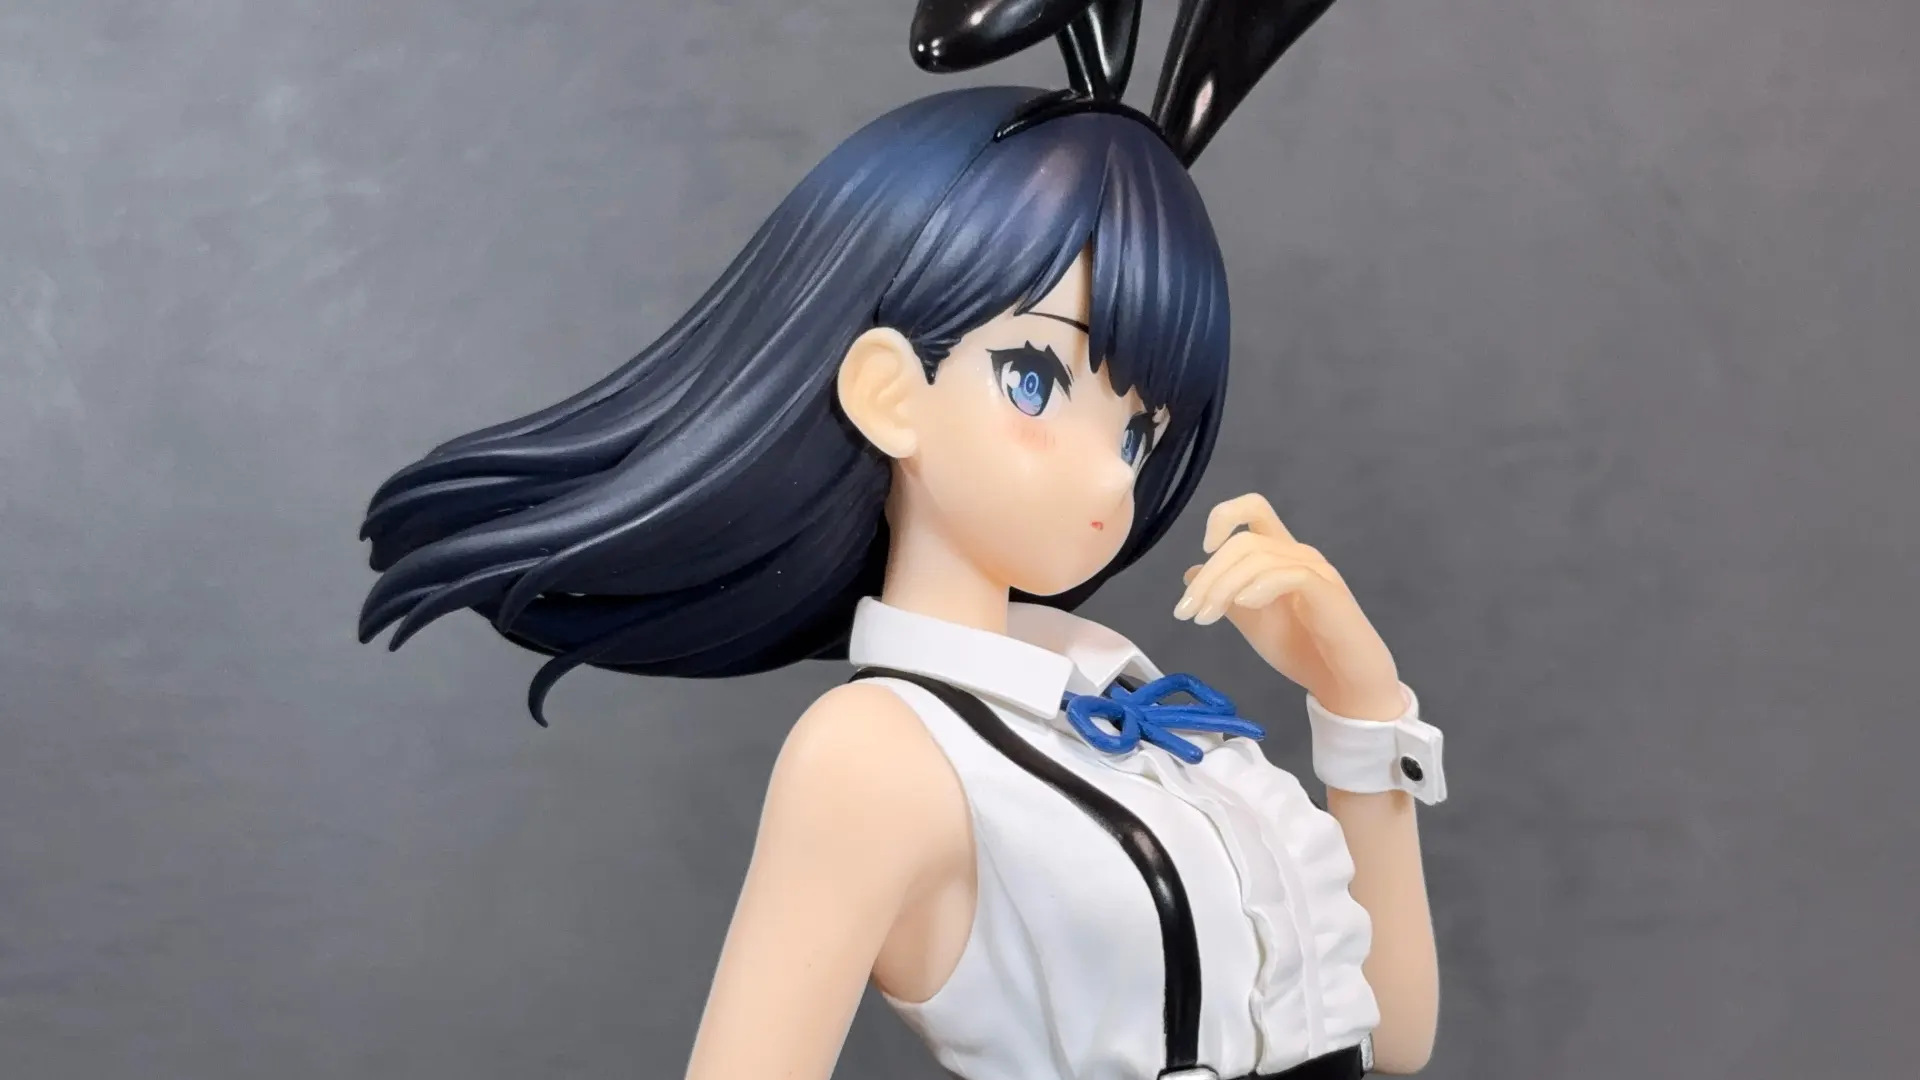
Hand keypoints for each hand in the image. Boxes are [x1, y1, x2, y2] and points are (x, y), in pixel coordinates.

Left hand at [1173, 494, 1404, 720]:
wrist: (1342, 682)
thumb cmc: (1301, 648)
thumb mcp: (1252, 621)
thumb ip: (1225, 596)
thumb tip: (1191, 572)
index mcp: (1279, 554)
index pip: (1254, 509)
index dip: (1224, 517)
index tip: (1204, 549)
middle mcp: (1297, 553)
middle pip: (1245, 540)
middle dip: (1210, 575)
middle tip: (1187, 610)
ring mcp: (1315, 570)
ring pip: (1260, 558)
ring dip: (1223, 588)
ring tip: (1206, 618)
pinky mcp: (1328, 592)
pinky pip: (1291, 574)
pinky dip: (1262, 586)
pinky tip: (1245, 605)